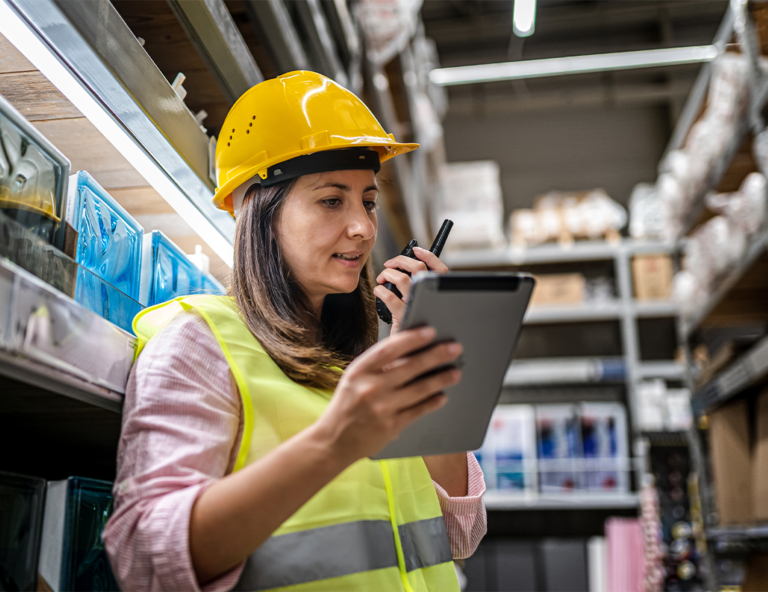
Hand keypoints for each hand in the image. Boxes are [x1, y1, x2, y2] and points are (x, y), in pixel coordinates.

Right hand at [315, 326, 462, 462]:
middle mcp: (371, 387)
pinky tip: (442, 396)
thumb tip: (410, 349)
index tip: (430, 331)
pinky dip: (432, 402)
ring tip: (455, 372)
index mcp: (360, 370)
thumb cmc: (347, 404)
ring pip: (420, 389)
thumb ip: (378, 365)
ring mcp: (382, 408)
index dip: (412, 338)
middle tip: (454, 348)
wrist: (333, 441)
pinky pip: (418, 411)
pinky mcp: (391, 426)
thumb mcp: (354, 378)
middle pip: (410, 367)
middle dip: (436, 355)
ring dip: (441, 379)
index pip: (390, 349)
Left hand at [373, 247, 448, 332]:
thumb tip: (408, 268)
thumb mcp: (424, 307)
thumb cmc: (415, 328)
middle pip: (418, 268)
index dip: (428, 256)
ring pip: (402, 279)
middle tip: (391, 264)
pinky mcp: (403, 316)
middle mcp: (431, 300)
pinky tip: (379, 291)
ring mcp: (418, 307)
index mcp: (439, 295)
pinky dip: (381, 290)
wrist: (412, 352)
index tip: (416, 250)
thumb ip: (423, 290)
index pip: (441, 269)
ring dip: (388, 274)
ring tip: (383, 278)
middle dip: (401, 260)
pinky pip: (389, 296)